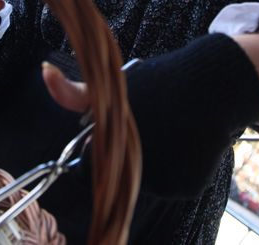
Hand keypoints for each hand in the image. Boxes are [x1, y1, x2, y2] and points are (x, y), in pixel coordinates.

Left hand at [42, 34, 258, 197]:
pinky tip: (188, 142)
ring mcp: (164, 182)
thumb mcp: (117, 85)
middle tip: (153, 125)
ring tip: (172, 131)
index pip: (93, 166)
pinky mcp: (188, 187)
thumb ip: (75, 92)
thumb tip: (44, 72)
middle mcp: (135, 171)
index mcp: (112, 146)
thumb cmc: (161, 82)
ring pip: (150, 180)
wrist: (214, 85)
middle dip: (132, 155)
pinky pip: (175, 183)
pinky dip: (180, 168)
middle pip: (123, 174)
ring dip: (156, 162)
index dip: (103, 148)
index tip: (120, 132)